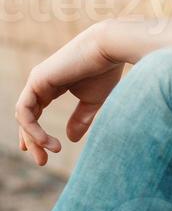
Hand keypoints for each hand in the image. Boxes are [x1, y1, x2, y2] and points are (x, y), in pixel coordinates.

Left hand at [15, 21, 124, 166]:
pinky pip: (25, 112)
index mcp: (52, 85)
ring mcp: (36, 80)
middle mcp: (41, 82)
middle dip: (33, 141)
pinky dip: (33, 129)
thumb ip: (81, 119)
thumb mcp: (92, 101)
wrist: (109, 48)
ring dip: (34, 138)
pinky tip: (47, 141)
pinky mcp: (36, 80)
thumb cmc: (105, 71)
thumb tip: (70, 139)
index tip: (44, 152)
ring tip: (49, 154)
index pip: (34, 112)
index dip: (35, 133)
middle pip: (27, 117)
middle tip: (42, 162)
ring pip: (24, 116)